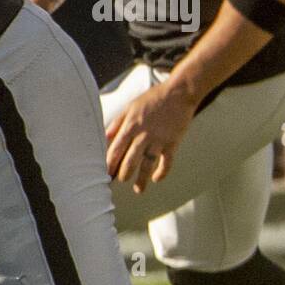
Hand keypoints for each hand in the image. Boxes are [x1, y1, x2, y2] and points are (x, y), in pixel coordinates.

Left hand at [105, 80, 196, 195]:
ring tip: (138, 190)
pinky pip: (167, 161)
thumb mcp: (130, 107)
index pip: (116, 149)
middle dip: (124, 173)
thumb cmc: (153, 98)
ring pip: (148, 164)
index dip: (110, 163)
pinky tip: (157, 179)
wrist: (179, 94)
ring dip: (142, 178)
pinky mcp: (173, 142)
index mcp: (131, 125)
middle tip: (120, 181)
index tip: (106, 173)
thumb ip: (117, 123)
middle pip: (131, 159)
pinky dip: (162, 172)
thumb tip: (104, 137)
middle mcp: (144, 135)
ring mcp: (159, 140)